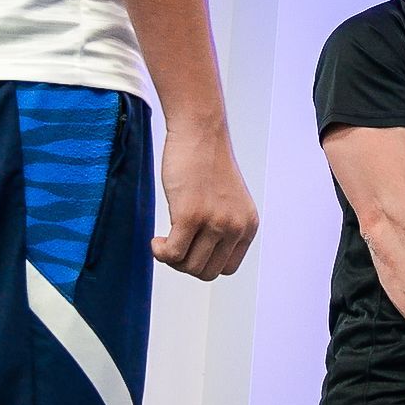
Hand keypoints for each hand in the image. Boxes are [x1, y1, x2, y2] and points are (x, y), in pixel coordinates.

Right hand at [151, 125, 257, 280]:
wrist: (200, 132)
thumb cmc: (207, 163)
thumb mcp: (227, 201)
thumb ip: (222, 228)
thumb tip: (198, 258)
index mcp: (248, 226)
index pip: (227, 268)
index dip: (204, 263)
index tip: (190, 248)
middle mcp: (235, 227)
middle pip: (206, 272)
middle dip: (185, 264)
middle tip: (173, 243)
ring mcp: (215, 222)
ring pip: (188, 266)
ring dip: (171, 258)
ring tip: (165, 239)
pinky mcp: (191, 215)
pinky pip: (173, 254)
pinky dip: (161, 253)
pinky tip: (157, 240)